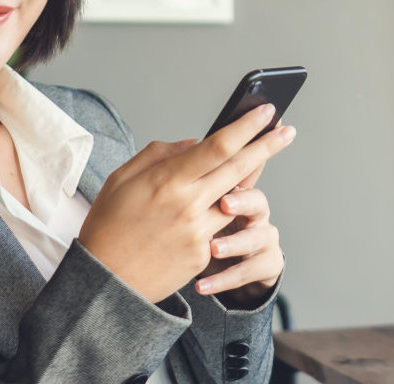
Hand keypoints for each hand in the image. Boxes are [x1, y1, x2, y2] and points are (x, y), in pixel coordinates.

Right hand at [78, 105, 297, 302]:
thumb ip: (160, 154)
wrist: (105, 282)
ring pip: (237, 199)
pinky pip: (222, 226)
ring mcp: (199, 232)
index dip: (247, 126)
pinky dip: (224, 211)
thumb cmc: (108, 225)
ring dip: (250, 179)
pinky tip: (225, 201)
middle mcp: (189, 205)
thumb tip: (196, 143)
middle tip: (287, 130)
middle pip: (240, 169)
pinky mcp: (203, 255)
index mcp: (167, 180)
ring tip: (260, 158)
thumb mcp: (123, 178)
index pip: (219, 146)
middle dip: (268, 145)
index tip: (267, 111)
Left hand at [197, 178, 284, 305]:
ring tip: (213, 249)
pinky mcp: (270, 264)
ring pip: (257, 238)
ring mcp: (266, 239)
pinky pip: (250, 271)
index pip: (242, 178)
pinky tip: (202, 285)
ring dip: (234, 243)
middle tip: (224, 205)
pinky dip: (224, 279)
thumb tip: (169, 159)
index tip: (213, 174)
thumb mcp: (198, 213)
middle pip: (258, 202)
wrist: (230, 270)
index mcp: (239, 196)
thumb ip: (189, 193)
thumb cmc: (207, 233)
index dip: (232, 173)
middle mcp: (257, 214)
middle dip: (242, 202)